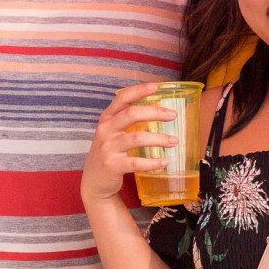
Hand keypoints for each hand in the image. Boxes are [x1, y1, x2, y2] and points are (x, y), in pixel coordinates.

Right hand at [81, 81, 176, 203]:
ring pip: (137, 138)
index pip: (122, 98)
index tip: (156, 87)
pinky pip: (136, 162)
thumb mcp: (112, 133)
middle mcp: (105, 130)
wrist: (94, 181)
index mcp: (107, 119)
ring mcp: (107, 148)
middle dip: (155, 112)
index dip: (139, 90)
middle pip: (131, 114)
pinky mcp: (112, 165)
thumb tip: (157, 110)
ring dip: (159, 139)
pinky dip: (152, 162)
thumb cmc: (109, 154)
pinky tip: (164, 161)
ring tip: (174, 141)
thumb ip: (127, 121)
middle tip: (173, 115)